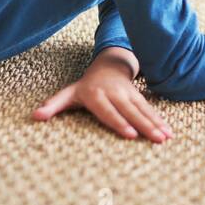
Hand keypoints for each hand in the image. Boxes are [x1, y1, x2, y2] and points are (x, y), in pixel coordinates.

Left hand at [32, 47, 173, 142]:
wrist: (108, 65)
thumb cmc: (84, 86)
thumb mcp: (68, 94)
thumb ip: (53, 105)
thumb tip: (35, 116)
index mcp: (96, 95)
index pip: (108, 111)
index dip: (119, 122)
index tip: (130, 134)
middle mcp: (114, 94)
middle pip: (130, 112)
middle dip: (144, 126)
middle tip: (156, 139)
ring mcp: (128, 94)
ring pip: (143, 110)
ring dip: (156, 124)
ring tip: (166, 138)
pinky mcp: (138, 96)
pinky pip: (150, 109)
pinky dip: (160, 120)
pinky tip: (169, 132)